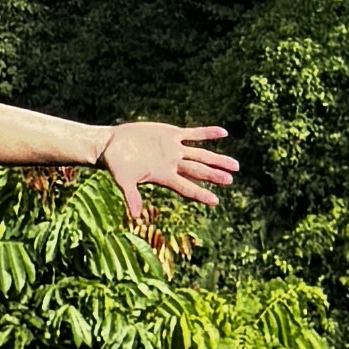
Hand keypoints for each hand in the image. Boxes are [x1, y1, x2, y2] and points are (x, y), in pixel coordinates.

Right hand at [97, 116, 237, 227]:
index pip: (186, 187)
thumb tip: (134, 216)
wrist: (113, 145)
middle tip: (231, 180)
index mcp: (164, 176)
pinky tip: (223, 133)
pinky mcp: (171, 134)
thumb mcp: (123, 179)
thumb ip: (131, 195)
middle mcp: (173, 164)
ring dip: (217, 159)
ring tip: (236, 165)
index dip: (200, 193)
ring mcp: (174, 149)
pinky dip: (208, 133)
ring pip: (201, 155)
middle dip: (214, 176)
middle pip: (198, 171)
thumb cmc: (116, 165)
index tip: (215, 201)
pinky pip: (194, 134)